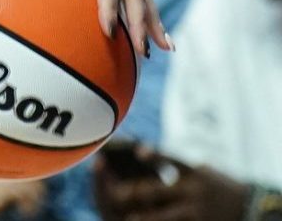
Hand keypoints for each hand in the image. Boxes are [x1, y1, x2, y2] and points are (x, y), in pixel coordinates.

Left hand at [94, 142, 250, 220]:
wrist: (253, 206)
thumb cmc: (218, 185)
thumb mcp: (202, 172)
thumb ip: (177, 167)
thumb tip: (141, 157)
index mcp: (193, 172)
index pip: (170, 159)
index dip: (154, 155)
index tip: (139, 152)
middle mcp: (193, 190)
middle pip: (157, 190)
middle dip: (134, 193)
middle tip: (114, 193)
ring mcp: (196, 210)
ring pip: (165, 215)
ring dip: (146, 217)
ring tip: (130, 218)